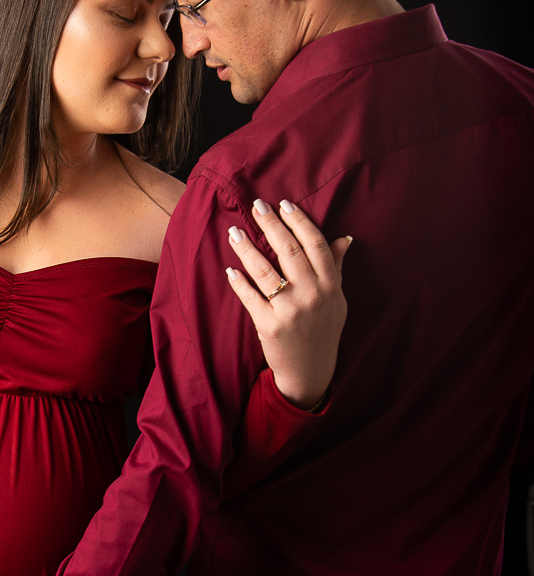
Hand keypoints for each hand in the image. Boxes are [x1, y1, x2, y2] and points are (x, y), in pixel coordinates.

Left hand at [226, 198, 350, 409]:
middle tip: (257, 206)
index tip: (284, 204)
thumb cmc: (323, 330)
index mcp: (330, 285)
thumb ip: (336, 268)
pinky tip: (230, 270)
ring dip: (247, 248)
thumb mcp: (336, 300)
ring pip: (265, 270)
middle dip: (272, 225)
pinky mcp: (270, 326)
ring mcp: (291, 310)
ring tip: (235, 232)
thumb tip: (344, 238)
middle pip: (289, 250)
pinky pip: (250, 297)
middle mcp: (313, 295)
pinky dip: (239, 282)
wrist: (311, 371)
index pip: (315, 244)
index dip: (299, 221)